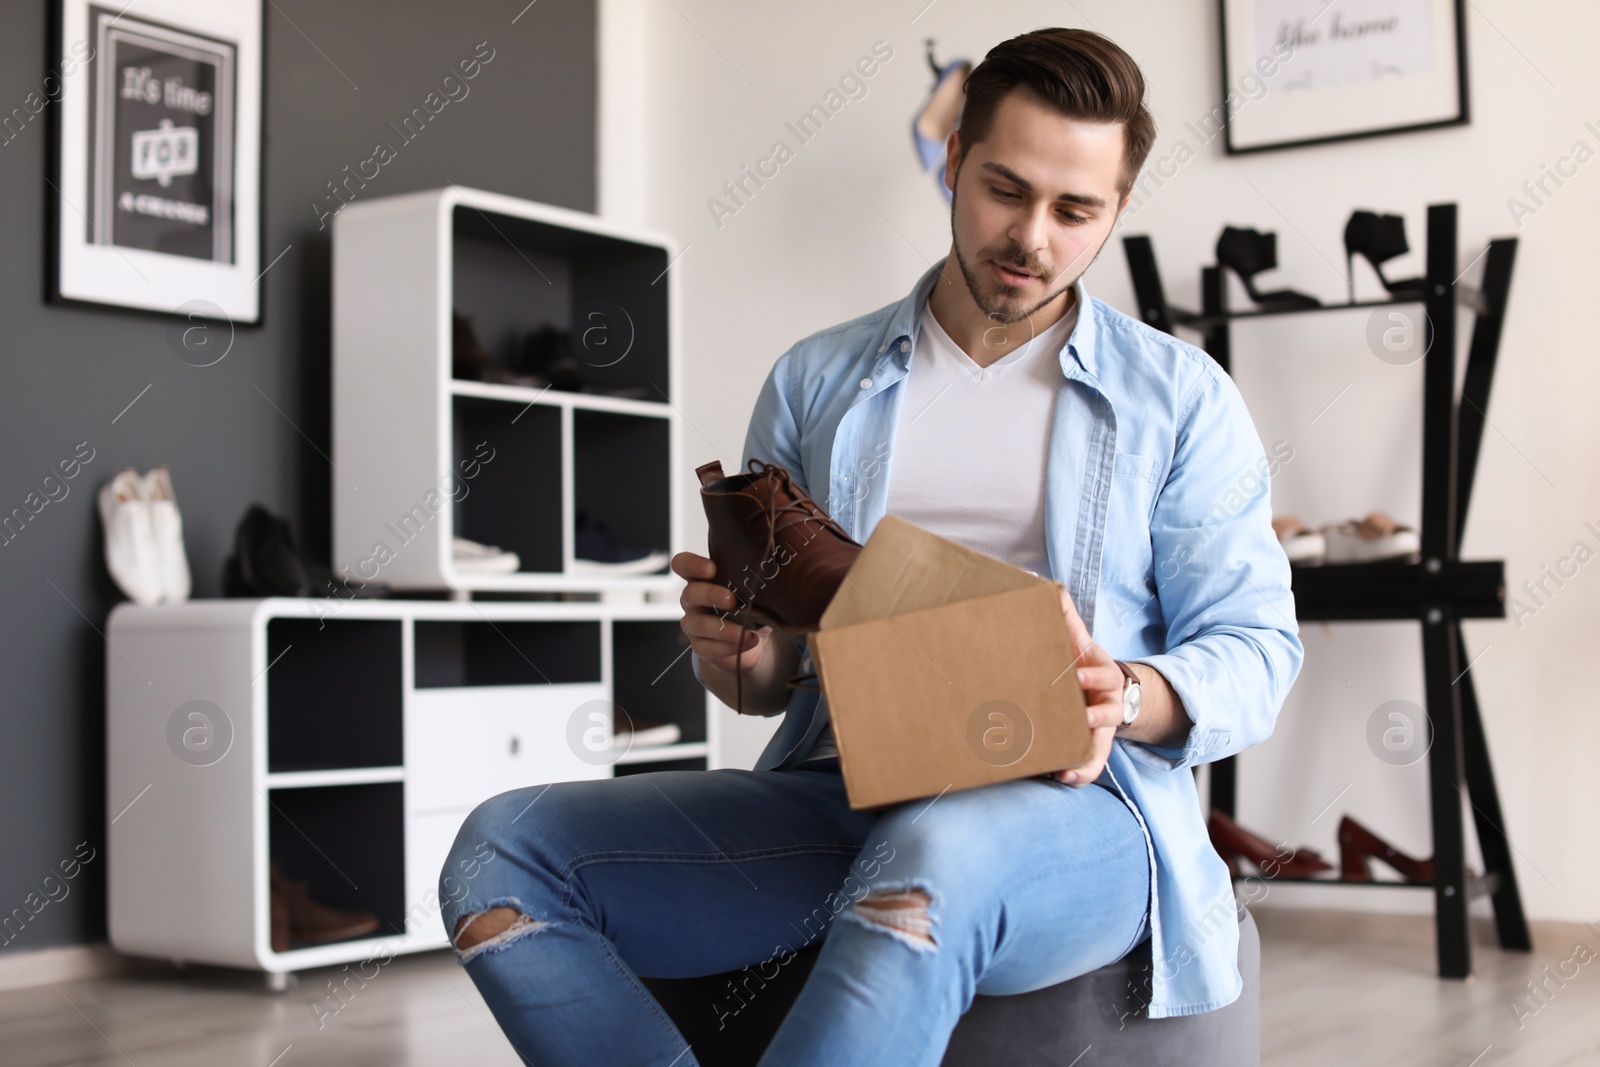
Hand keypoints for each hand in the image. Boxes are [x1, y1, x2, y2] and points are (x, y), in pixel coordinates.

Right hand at [672, 551, 771, 676]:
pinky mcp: (700, 646)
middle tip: (732, 600)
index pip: (682, 564)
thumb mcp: (754, 587)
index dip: (691, 565)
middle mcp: (692, 599)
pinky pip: (707, 647)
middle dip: (711, 595)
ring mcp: (693, 624)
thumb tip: (779, 561)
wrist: (752, 639)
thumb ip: (756, 574)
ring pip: (698, 624)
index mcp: (701, 578)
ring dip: (723, 627)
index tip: (712, 568)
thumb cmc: (751, 604)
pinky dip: (730, 646)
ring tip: (746, 631)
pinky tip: (749, 641)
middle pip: (690, 593)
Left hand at [1051, 584, 1122, 787]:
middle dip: (1097, 715)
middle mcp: (1108, 701)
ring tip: (1068, 768)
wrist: (1113, 693)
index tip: (1075, 675)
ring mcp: (1104, 727)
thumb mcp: (1080, 644)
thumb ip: (1067, 619)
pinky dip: (1080, 773)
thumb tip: (1051, 587)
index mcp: (1102, 674)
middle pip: (1109, 709)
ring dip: (1089, 754)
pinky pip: (1091, 764)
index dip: (1091, 674)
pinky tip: (1063, 779)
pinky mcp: (1096, 747)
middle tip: (1083, 718)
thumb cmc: (1083, 665)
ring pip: (1102, 744)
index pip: (1102, 672)